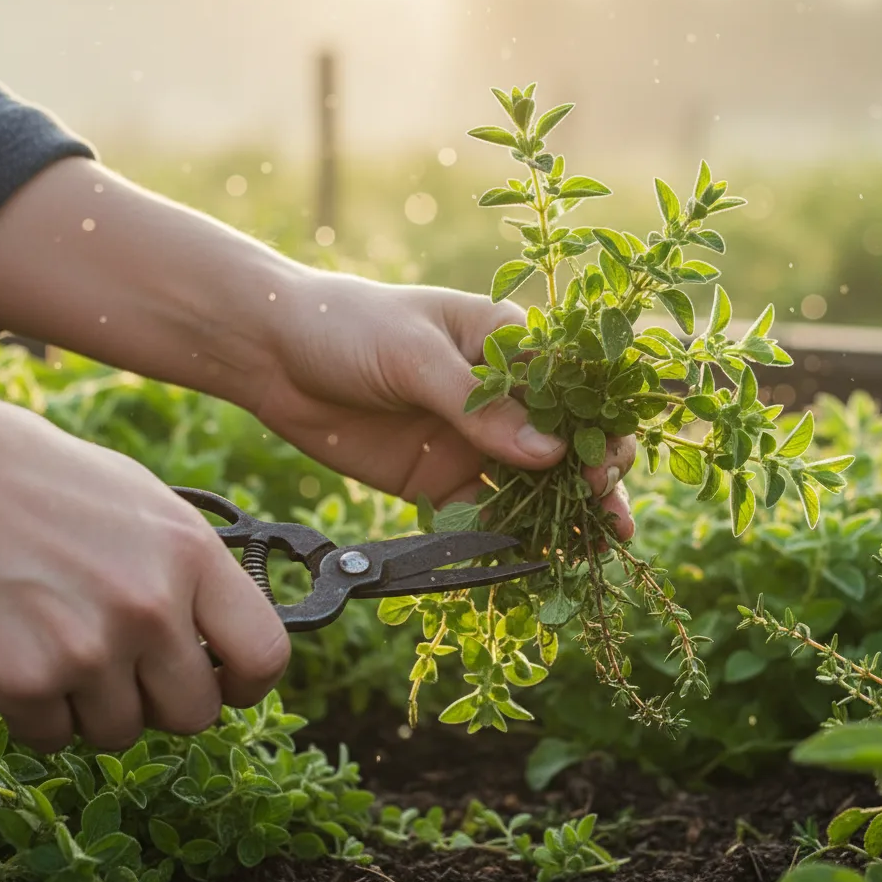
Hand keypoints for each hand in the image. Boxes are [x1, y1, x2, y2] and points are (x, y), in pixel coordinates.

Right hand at [0, 395, 289, 751]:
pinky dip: (43, 711)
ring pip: (121, 732)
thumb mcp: (157, 511)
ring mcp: (88, 647)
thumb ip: (197, 575)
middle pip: (195, 714)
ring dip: (101, 706)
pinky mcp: (24, 678)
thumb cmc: (64, 487)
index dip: (250, 684)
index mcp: (193, 556)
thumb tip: (227, 639)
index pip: (264, 653)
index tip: (231, 684)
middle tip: (139, 670)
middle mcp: (150, 606)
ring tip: (75, 646)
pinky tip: (33, 655)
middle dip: (168, 701)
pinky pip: (53, 735)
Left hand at [256, 272, 636, 538]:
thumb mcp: (414, 354)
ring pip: (534, 481)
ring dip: (565, 511)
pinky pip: (485, 511)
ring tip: (595, 546)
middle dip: (593, 472)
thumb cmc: (348, 326)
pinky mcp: (441, 479)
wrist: (274, 357)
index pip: (571, 382)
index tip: (607, 461)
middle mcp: (499, 394)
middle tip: (607, 512)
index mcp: (504, 343)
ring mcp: (471, 439)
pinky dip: (511, 533)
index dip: (599, 421)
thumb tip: (550, 453)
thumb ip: (478, 404)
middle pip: (564, 437)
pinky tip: (536, 555)